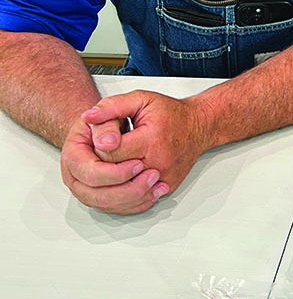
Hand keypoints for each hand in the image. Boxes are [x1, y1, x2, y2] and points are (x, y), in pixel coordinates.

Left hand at [61, 90, 209, 213]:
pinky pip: (138, 198)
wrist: (197, 126)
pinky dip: (126, 192)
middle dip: (103, 164)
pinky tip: (122, 179)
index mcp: (151, 140)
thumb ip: (112, 106)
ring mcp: (163, 178)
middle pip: (115, 174)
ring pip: (124, 192)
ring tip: (112, 166)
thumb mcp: (140, 100)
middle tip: (105, 152)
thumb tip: (89, 117)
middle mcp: (158, 162)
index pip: (109, 153)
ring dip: (112, 181)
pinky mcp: (165, 187)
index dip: (99, 146)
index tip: (102, 140)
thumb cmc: (170, 113)